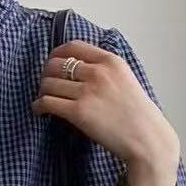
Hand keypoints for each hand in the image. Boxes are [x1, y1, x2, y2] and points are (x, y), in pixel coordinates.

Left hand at [30, 39, 179, 177]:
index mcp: (111, 61)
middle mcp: (98, 72)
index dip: (56, 54)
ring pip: (48, 83)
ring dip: (41, 91)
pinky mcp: (79, 111)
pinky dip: (38, 106)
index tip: (52, 63)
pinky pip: (47, 102)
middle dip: (46, 74)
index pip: (73, 46)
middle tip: (45, 85)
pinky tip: (39, 110)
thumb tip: (79, 70)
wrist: (147, 139)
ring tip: (43, 99)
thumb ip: (106, 71)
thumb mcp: (127, 80)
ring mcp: (88, 91)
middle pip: (56, 64)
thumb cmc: (138, 115)